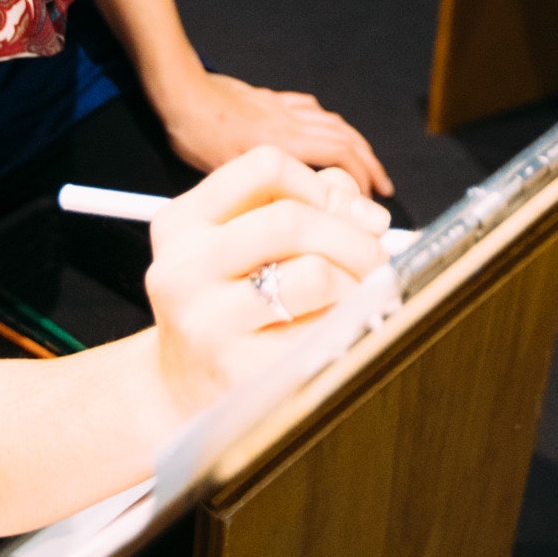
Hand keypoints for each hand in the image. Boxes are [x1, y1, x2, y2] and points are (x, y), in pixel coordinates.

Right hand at [143, 147, 391, 416]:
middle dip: (353, 238)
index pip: (264, 167)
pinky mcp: (238, 371)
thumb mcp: (240, 244)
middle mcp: (183, 268)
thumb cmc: (226, 307)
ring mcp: (206, 322)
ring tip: (357, 299)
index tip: (344, 212)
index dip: (319, 186)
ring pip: (315, 275)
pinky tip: (339, 334)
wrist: (183, 389)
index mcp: (182, 223)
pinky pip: (322, 333)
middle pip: (293, 220)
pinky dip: (346, 328)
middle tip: (376, 259)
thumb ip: (302, 206)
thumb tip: (368, 214)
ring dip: (357, 286)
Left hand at [155, 69, 395, 197]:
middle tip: (380, 188)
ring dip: (354, 143)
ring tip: (365, 164)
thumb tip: (276, 220)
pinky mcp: (268, 100)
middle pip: (345, 139)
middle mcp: (289, 123)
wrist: (179, 91)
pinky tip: (327, 130)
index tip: (367, 201)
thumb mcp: (224, 171)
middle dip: (369, 164)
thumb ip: (255, 191)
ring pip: (331, 122)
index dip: (360, 178)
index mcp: (282, 143)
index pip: (339, 157)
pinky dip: (325, 121)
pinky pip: (308, 108)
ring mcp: (281, 108)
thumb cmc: (195, 132)